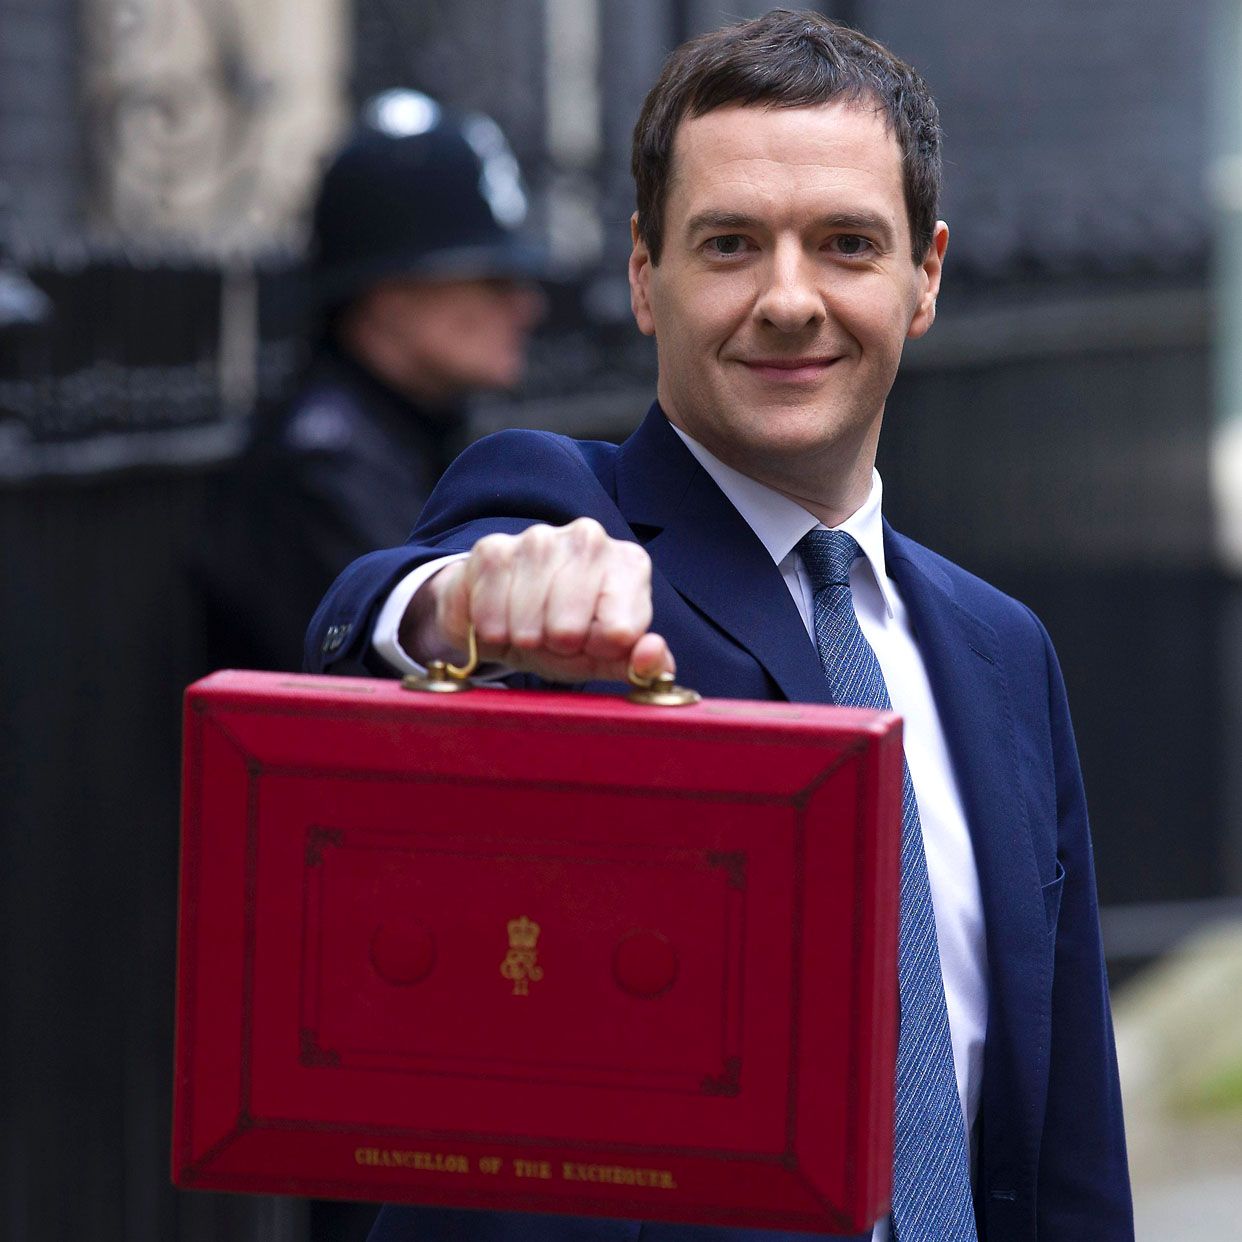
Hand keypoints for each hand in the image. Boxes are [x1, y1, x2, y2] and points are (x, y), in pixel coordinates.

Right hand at [400, 519, 674, 683]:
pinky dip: (494, 630)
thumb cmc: (564, 634)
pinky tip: (502, 619)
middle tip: (554, 635)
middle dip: (558, 646)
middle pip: (570, 629)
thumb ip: (642, 665)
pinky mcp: (495, 548)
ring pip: (531, 623)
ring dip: (525, 639)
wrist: (503, 615)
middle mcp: (590, 538)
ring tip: (528, 628)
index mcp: (629, 563)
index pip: (620, 632)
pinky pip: (493, 613)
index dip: (597, 649)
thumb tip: (653, 654)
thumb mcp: (606, 656)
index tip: (589, 640)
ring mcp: (541, 538)